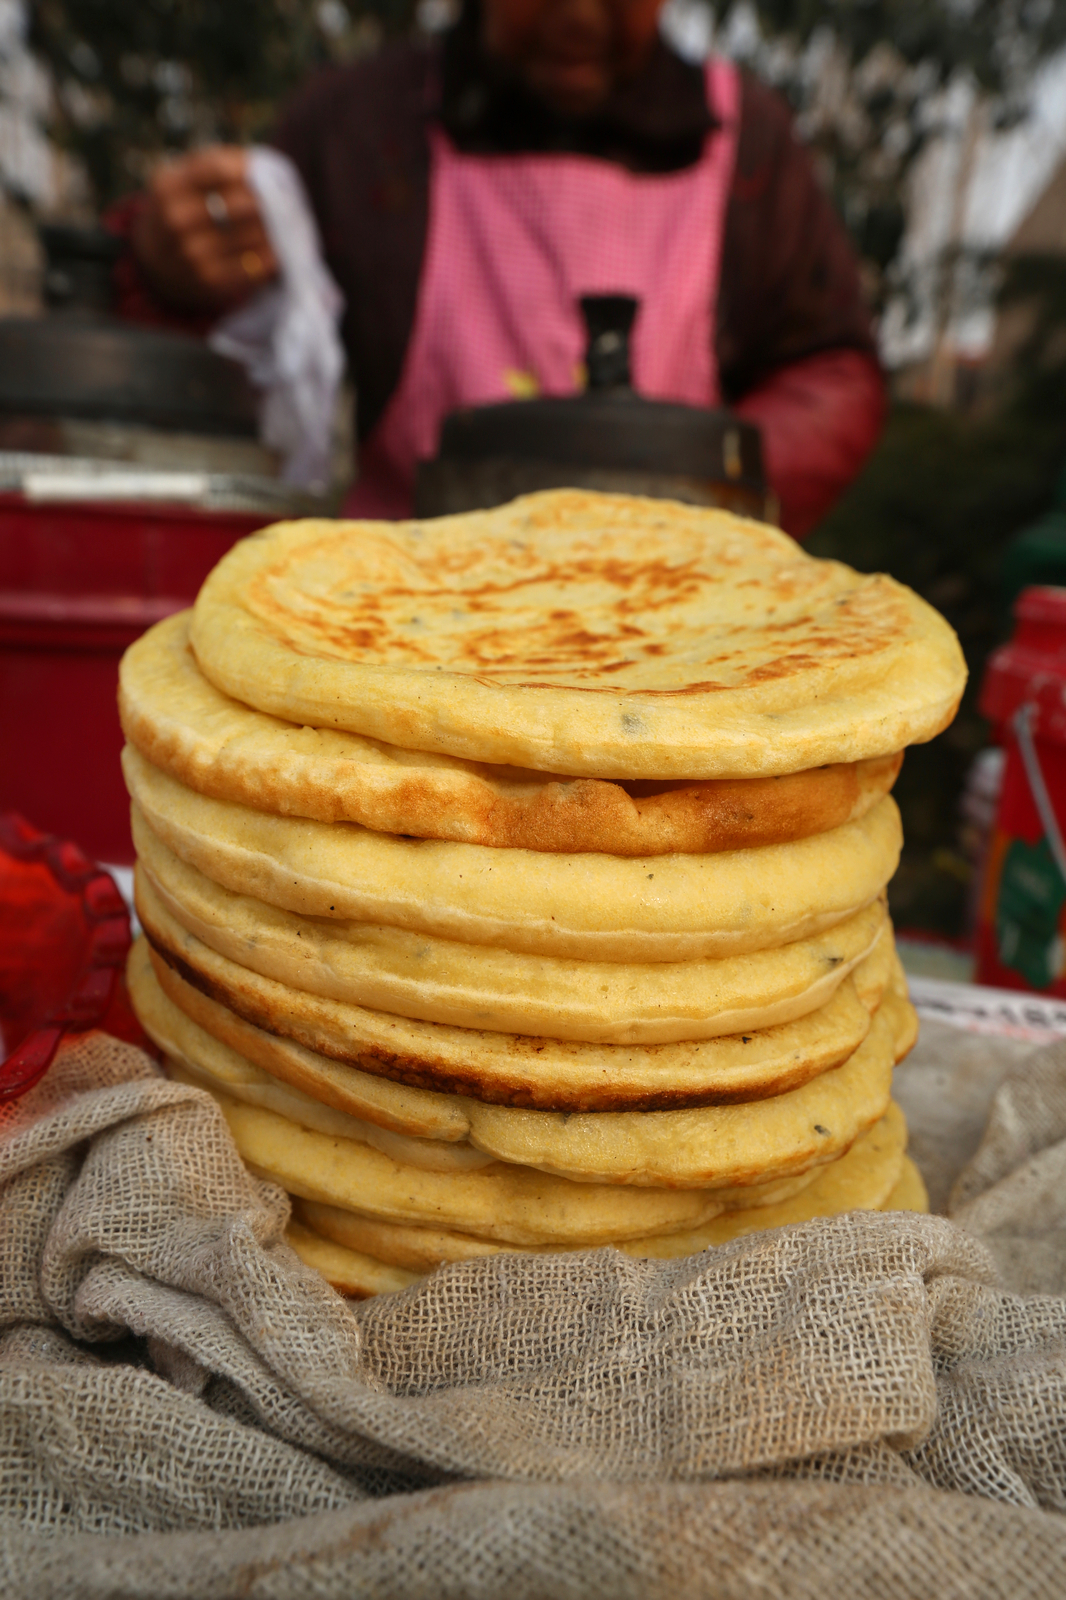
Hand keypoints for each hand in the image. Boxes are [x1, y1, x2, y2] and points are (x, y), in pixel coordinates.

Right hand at [131, 145, 278, 312]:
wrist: (154, 263)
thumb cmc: (181, 210)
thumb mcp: (182, 181)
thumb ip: (216, 165)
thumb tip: (262, 165)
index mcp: (168, 185)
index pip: (219, 168)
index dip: (249, 169)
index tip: (265, 173)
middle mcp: (176, 219)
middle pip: (239, 203)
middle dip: (268, 201)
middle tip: (288, 200)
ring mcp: (192, 252)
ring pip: (250, 235)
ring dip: (275, 229)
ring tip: (289, 223)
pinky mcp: (209, 280)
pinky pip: (252, 266)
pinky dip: (270, 256)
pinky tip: (278, 250)